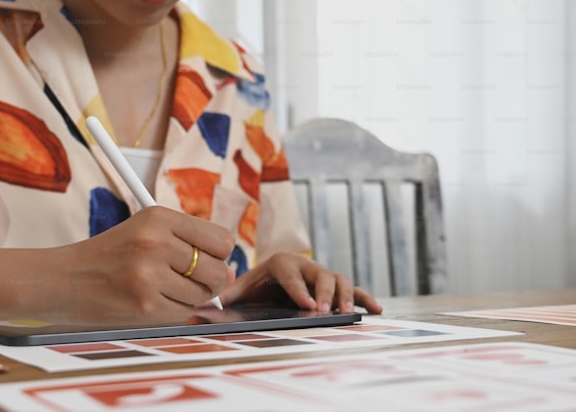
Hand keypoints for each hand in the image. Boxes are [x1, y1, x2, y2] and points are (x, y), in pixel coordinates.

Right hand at [20, 207, 234, 324]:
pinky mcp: (145, 306)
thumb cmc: (108, 256)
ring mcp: (150, 276)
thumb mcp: (144, 231)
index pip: (221, 239)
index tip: (208, 260)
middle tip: (187, 280)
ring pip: (202, 296)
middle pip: (219, 271)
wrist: (61, 280)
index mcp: (159, 218)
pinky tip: (149, 301)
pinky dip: (171, 311)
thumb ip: (188, 243)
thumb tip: (230, 272)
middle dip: (210, 281)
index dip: (220, 254)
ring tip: (160, 288)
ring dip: (188, 298)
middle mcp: (156, 243)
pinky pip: (182, 313)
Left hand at [217, 252, 381, 314]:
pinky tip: (377, 311)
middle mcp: (304, 265)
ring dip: (346, 295)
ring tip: (347, 313)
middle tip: (325, 312)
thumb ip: (221, 298)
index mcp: (280, 262)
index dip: (299, 290)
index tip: (307, 306)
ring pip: (339, 279)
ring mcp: (321, 275)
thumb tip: (198, 308)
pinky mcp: (334, 287)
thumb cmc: (250, 289)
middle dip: (324, 294)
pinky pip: (354, 290)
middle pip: (320, 275)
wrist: (264, 284)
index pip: (291, 275)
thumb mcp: (235, 293)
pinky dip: (366, 298)